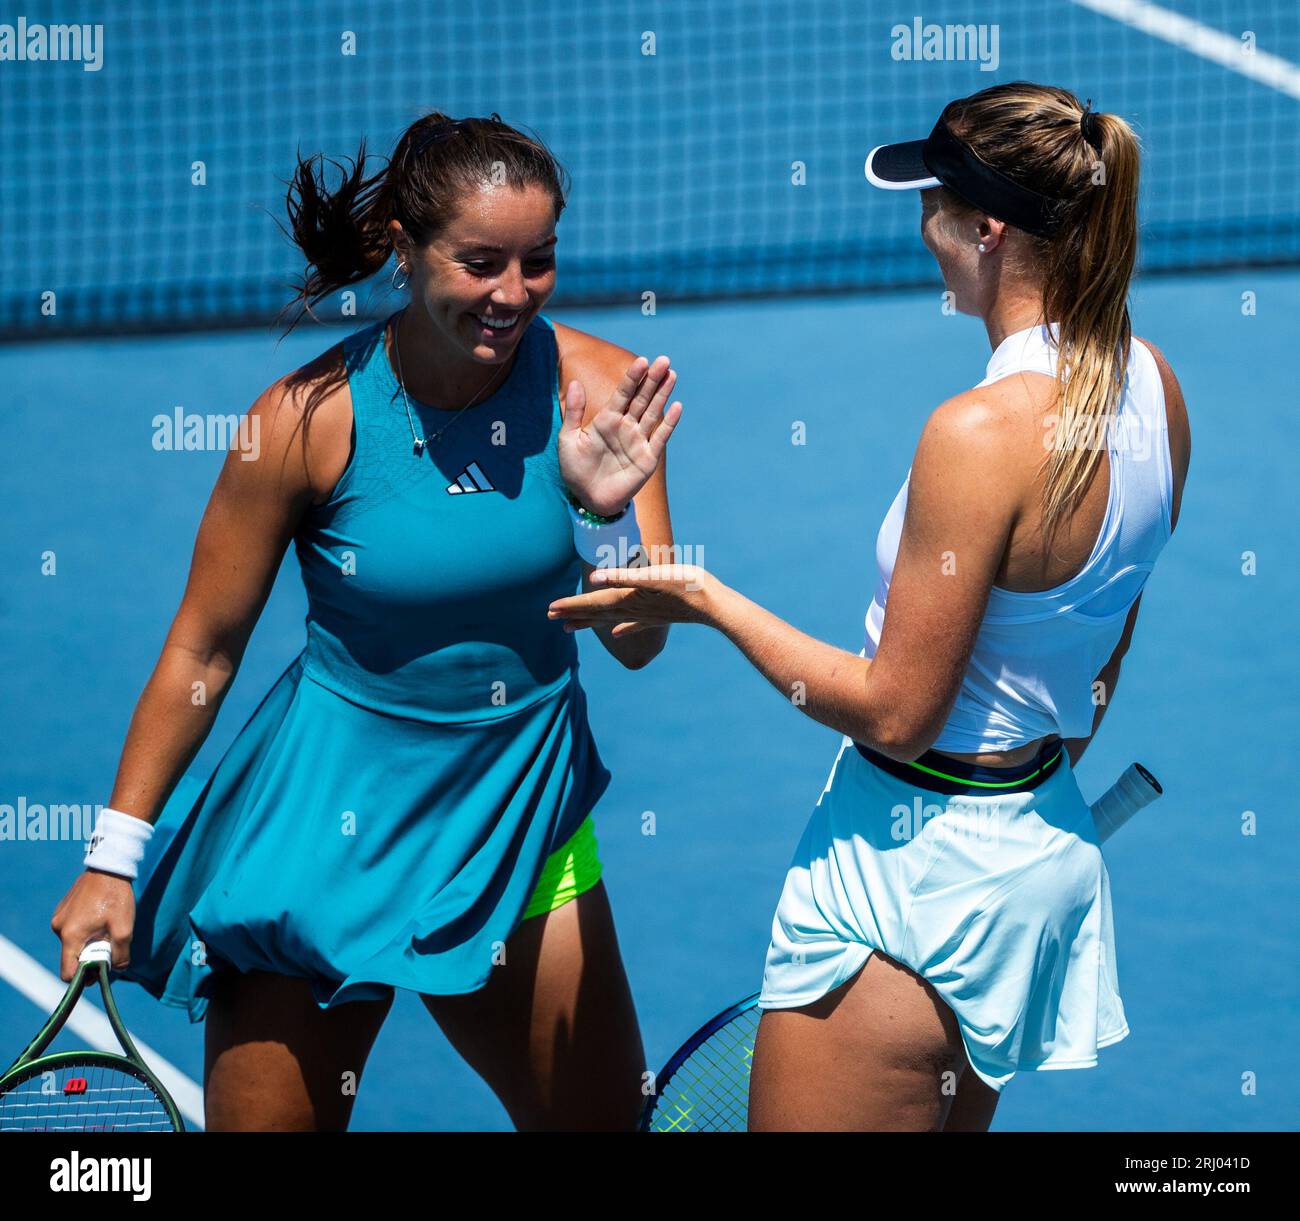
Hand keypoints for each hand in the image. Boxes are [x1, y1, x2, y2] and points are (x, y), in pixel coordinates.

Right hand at [51, 870, 135, 979]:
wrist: (109, 867)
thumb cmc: (116, 897)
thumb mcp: (124, 928)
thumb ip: (121, 953)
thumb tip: (117, 970)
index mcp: (71, 935)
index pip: (67, 972)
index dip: (82, 978)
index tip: (98, 973)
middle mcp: (58, 928)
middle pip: (71, 957)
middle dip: (89, 958)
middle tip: (108, 947)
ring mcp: (58, 918)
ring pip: (72, 943)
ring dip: (88, 942)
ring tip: (105, 928)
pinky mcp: (62, 910)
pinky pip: (71, 929)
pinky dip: (84, 931)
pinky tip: (99, 919)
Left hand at [548, 564, 722, 635]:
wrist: (713, 605)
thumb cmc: (686, 585)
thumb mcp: (654, 575)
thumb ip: (623, 576)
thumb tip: (595, 579)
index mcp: (628, 599)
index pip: (593, 603)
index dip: (571, 604)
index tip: (550, 608)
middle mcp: (632, 610)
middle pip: (596, 613)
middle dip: (573, 614)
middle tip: (550, 617)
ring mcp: (644, 616)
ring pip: (610, 620)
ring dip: (589, 622)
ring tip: (569, 627)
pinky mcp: (657, 617)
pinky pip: (633, 624)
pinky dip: (622, 628)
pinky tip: (616, 635)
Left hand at [559, 356, 682, 517]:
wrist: (587, 499)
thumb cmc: (576, 470)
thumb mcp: (568, 439)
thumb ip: (573, 412)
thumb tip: (575, 382)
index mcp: (607, 419)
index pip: (623, 393)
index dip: (633, 377)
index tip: (641, 361)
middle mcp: (626, 427)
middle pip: (642, 398)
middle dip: (652, 380)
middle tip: (663, 360)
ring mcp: (638, 441)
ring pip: (653, 413)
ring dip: (663, 394)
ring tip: (672, 374)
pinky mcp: (647, 459)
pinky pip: (660, 438)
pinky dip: (669, 423)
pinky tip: (677, 406)